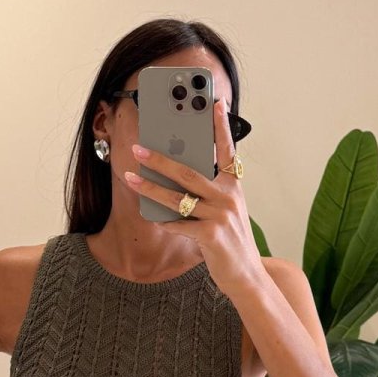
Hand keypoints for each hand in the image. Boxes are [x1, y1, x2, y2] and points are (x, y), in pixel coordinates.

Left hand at [123, 95, 265, 297]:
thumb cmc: (230, 241)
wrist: (246, 276)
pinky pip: (179, 224)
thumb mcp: (225, 211)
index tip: (214, 100)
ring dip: (150, 187)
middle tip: (139, 148)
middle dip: (160, 159)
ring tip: (131, 177)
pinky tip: (150, 216)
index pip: (227, 150)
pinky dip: (163, 220)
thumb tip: (174, 177)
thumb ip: (208, 192)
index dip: (221, 125)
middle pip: (189, 171)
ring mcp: (221, 215)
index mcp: (233, 186)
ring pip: (178, 197)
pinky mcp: (212, 235)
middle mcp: (228, 196)